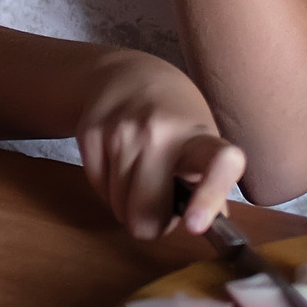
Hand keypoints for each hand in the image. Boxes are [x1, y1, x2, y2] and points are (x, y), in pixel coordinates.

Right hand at [76, 51, 246, 239]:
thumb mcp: (203, 144)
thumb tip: (215, 230)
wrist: (128, 75)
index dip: (208, 198)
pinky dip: (109, 190)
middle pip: (146, 213)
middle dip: (152, 222)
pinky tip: (119, 165)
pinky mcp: (90, 132)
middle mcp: (160, 131)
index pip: (216, 164)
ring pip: (120, 208)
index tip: (194, 225)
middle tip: (160, 203)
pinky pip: (99, 192)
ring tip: (139, 178)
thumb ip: (209, 188)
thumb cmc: (175, 120)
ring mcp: (121, 131)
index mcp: (199, 137)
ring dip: (129, 206)